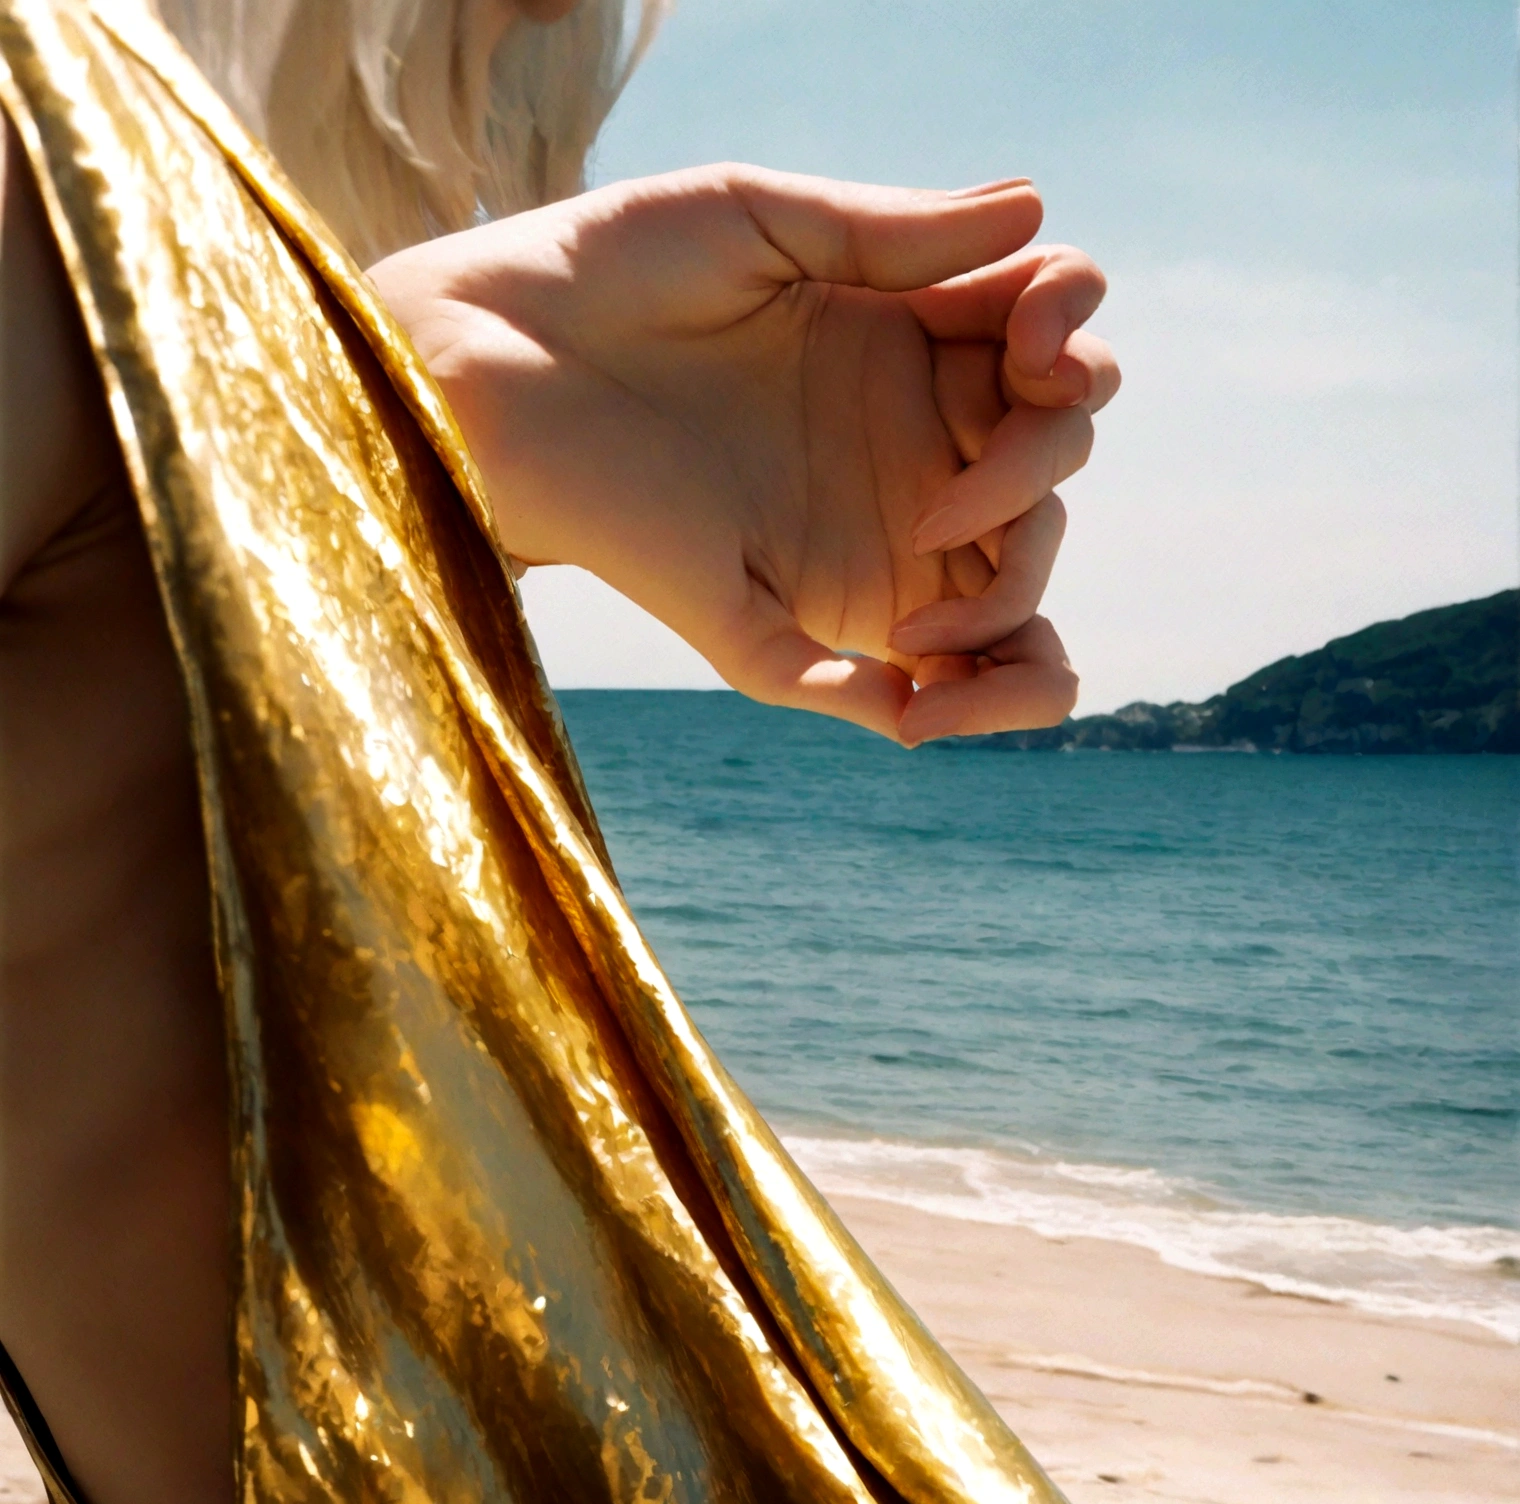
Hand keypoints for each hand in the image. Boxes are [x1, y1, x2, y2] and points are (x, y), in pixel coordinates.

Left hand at [371, 166, 1117, 744]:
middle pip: (1046, 495)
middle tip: (973, 455)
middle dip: (1043, 473)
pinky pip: (875, 696)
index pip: (1051, 378)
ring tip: (952, 600)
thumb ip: (895, 233)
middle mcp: (894, 458)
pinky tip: (911, 703)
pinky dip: (927, 712)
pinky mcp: (768, 627)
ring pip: (1004, 622)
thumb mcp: (764, 222)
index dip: (1075, 356)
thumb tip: (1042, 209)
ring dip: (1012, 621)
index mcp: (908, 358)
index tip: (1033, 329)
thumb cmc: (611, 271)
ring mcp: (843, 550)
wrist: (477, 359)